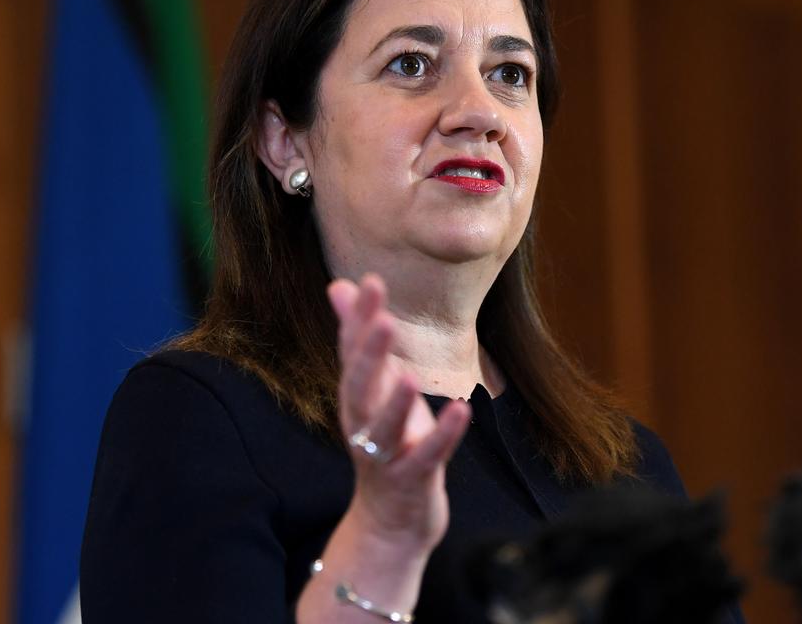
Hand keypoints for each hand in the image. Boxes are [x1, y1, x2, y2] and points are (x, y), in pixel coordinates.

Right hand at [328, 274, 470, 550]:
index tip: (371, 281)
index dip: (360, 319)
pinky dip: (443, 435)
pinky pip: (427, 457)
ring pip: (384, 428)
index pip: (353, 352)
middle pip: (360, 386)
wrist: (389, 520)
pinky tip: (461, 410)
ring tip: (410, 375)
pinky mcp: (412, 480)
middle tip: (384, 320)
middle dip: (370, 355)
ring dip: (396, 403)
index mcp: (357, 396)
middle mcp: (363, 422)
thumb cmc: (386, 441)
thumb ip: (358, 337)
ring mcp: (385, 454)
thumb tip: (340, 284)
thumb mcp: (373, 387)